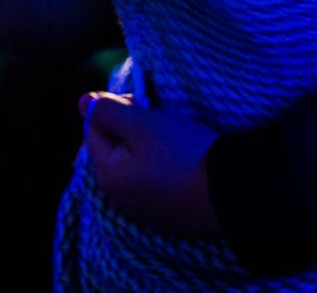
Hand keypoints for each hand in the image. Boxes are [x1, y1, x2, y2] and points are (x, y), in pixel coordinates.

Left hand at [81, 91, 223, 238]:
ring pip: (135, 163)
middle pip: (115, 146)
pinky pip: (154, 181)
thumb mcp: (143, 124)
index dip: (119, 108)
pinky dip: (164, 167)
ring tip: (177, 141)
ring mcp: (144, 210)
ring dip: (149, 146)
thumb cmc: (185, 155)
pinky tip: (184, 162)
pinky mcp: (167, 215)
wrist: (233, 195)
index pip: (96, 127)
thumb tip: (82, 102)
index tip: (146, 106)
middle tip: (162, 122)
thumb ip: (108, 111)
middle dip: (133, 128)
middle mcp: (119, 199)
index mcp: (107, 177)